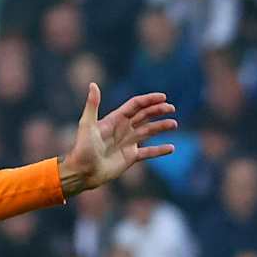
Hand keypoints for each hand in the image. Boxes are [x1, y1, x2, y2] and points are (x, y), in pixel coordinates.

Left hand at [62, 84, 176, 195]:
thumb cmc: (82, 148)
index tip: (163, 97)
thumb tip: (93, 84)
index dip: (149, 100)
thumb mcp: (87, 125)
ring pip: (149, 131)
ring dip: (162, 127)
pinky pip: (148, 152)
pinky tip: (171, 148)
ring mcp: (128, 143)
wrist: (82, 172)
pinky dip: (159, 150)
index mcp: (115, 119)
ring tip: (174, 124)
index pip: (135, 105)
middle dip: (158, 110)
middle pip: (144, 115)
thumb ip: (92, 105)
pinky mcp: (130, 157)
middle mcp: (123, 129)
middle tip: (171, 108)